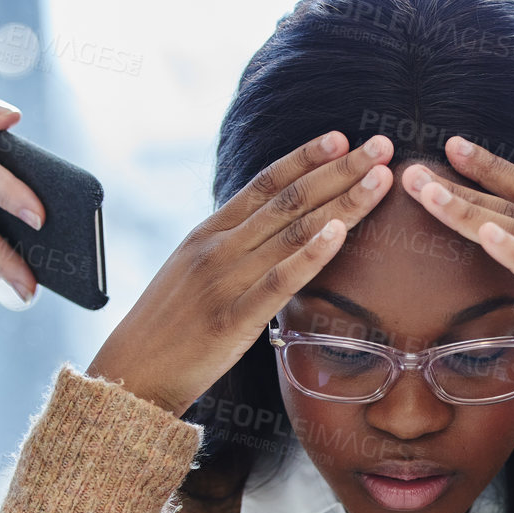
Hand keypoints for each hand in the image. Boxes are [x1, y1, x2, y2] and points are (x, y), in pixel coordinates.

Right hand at [86, 132, 397, 415]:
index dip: (306, 157)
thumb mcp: (194, 273)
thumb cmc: (168, 328)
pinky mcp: (232, 319)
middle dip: (341, 169)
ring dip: (342, 201)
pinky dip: (311, 254)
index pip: (265, 183)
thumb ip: (231, 249)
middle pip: (290, 199)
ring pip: (293, 231)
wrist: (130, 374)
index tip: (342, 138)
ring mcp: (224, 280)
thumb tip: (271, 232)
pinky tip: (340, 233)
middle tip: (383, 146)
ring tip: (380, 179)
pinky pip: (278, 281)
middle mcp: (217, 247)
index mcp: (208, 233)